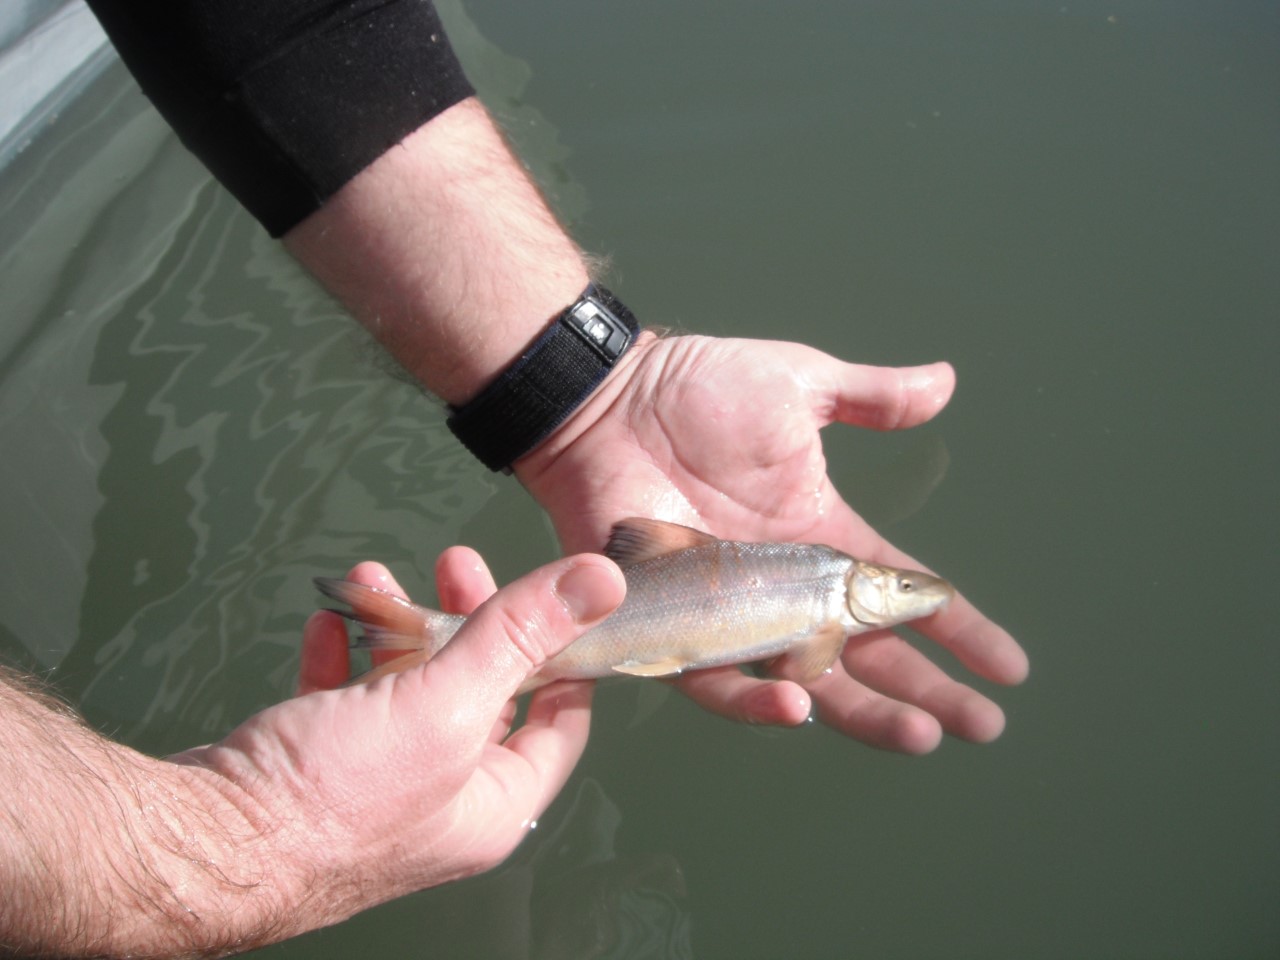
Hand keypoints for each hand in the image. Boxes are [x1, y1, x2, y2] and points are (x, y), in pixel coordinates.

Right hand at [178, 549, 623, 935]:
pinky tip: (329, 620)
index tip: (552, 597)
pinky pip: (346, 701)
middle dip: (468, 619)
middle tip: (455, 562)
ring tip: (374, 578)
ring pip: (408, 688)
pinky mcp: (321, 771)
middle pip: (481, 693)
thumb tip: (600, 580)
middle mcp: (445, 802)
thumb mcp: (445, 704)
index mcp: (494, 802)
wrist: (203, 841)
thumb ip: (521, 635)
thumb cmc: (332, 797)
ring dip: (397, 627)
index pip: (559, 720)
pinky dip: (343, 656)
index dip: (564, 654)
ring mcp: (381, 788)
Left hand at [515, 334, 1028, 753]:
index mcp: (819, 538)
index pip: (898, 597)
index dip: (954, 628)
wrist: (610, 399)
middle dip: (927, 691)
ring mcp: (730, 610)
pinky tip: (803, 707)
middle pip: (867, 655)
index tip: (1007, 664)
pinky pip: (715, 677)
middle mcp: (783, 587)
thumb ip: (870, 396)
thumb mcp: (799, 385)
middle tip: (983, 726)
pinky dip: (755, 696)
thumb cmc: (697, 389)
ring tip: (921, 735)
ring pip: (806, 680)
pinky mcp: (673, 624)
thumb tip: (946, 383)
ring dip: (864, 712)